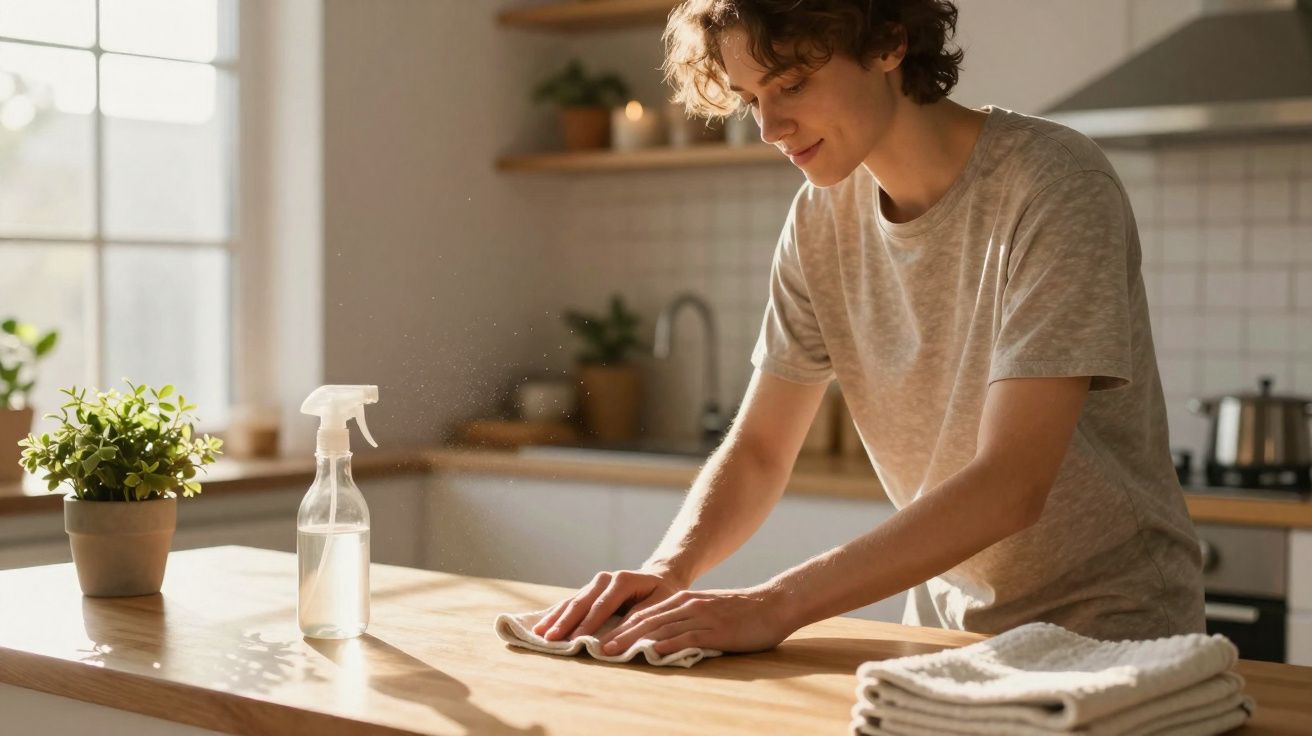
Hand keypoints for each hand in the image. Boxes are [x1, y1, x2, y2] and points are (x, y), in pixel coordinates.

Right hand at [532, 568, 688, 641]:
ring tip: (539, 634)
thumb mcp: (659, 607)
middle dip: (565, 622)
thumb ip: (639, 621)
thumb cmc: (662, 595)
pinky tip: (542, 624)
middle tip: (550, 639)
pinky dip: (556, 614)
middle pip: (581, 602)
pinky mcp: (588, 591)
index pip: (602, 606)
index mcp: (623, 581)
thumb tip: (617, 641)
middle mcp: (605, 579)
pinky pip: (569, 603)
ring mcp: (594, 583)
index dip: (589, 625)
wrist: (660, 578)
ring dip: (555, 618)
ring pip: (571, 601)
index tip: (576, 641)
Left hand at [596, 584, 791, 656]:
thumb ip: (686, 620)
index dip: (620, 626)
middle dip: (618, 634)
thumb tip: (664, 637)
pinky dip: (667, 645)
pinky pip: (687, 637)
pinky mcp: (716, 631)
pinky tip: (652, 651)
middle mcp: (688, 606)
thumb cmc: (743, 612)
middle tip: (595, 647)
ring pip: (660, 629)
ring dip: (633, 640)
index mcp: (684, 601)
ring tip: (612, 651)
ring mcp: (701, 617)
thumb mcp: (708, 610)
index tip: (600, 639)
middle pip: (645, 621)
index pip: (644, 614)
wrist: (773, 604)